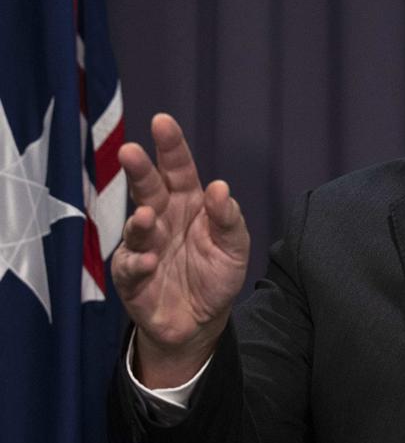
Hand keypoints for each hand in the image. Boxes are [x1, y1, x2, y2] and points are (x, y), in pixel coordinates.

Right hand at [112, 114, 249, 387]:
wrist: (202, 320)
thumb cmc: (217, 274)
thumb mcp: (235, 246)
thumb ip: (229, 219)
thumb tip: (219, 188)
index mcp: (189, 203)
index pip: (179, 169)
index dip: (171, 147)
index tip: (162, 122)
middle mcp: (162, 218)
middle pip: (148, 188)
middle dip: (139, 170)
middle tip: (131, 151)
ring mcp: (144, 245)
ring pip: (136, 225)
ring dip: (140, 219)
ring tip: (148, 215)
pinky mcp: (132, 276)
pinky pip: (132, 266)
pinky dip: (140, 262)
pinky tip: (151, 260)